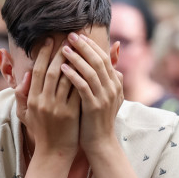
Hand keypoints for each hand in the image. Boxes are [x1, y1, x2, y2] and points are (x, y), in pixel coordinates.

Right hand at [17, 38, 79, 159]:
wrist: (54, 152)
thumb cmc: (40, 131)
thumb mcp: (24, 114)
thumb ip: (21, 95)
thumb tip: (26, 75)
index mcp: (32, 100)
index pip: (37, 71)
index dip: (43, 54)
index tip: (50, 41)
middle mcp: (43, 102)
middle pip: (52, 71)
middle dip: (60, 53)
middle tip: (67, 39)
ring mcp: (58, 108)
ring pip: (66, 79)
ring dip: (73, 62)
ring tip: (78, 49)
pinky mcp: (71, 113)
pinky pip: (77, 91)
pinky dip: (82, 78)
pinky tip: (87, 67)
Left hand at [60, 33, 122, 154]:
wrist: (101, 142)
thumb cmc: (99, 117)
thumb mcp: (108, 95)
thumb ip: (108, 74)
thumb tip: (115, 50)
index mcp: (115, 83)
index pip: (104, 57)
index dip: (91, 45)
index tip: (78, 35)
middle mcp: (113, 87)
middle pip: (98, 60)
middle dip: (84, 47)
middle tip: (70, 35)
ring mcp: (104, 97)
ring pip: (91, 71)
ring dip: (77, 58)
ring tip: (64, 49)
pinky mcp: (94, 106)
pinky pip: (83, 86)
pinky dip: (73, 75)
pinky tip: (63, 68)